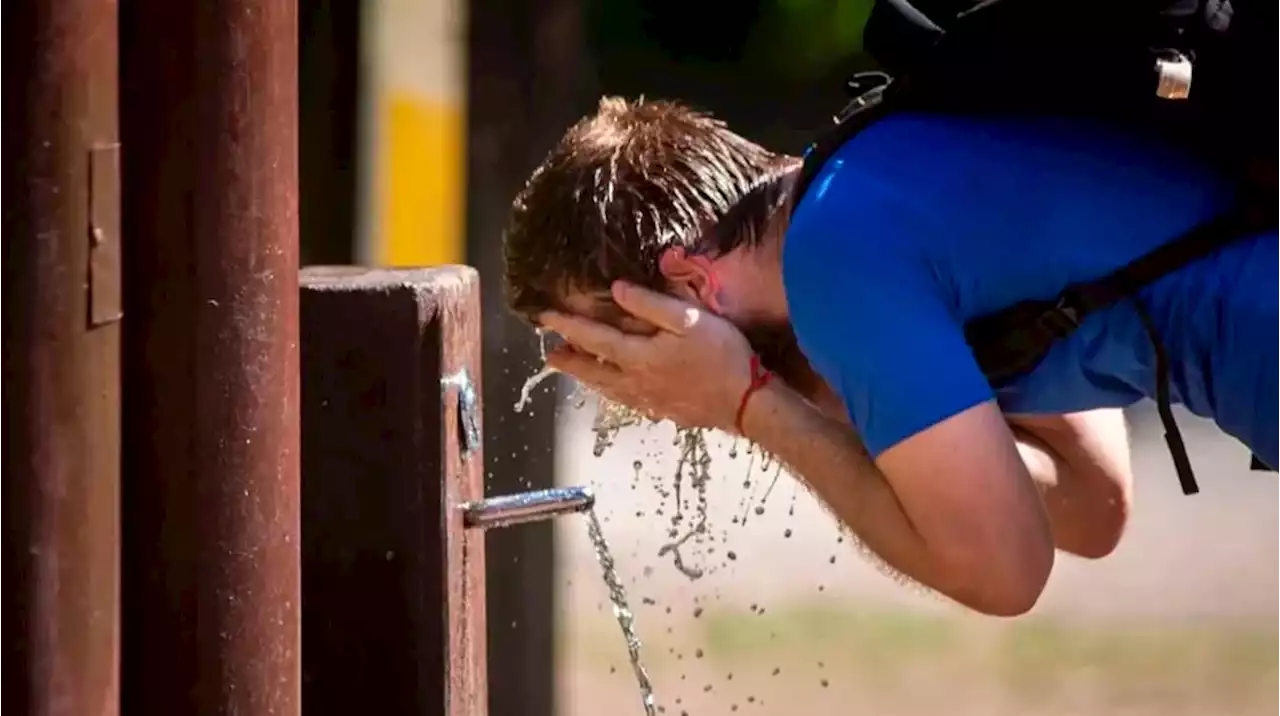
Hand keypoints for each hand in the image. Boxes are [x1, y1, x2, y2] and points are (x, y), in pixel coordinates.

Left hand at [539, 281, 754, 432]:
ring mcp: (648, 400)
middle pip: (593, 370)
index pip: (593, 339)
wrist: (746, 402)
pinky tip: (615, 389)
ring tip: (574, 370)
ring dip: (587, 377)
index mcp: (638, 356)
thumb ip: (649, 304)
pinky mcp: (663, 411)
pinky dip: (610, 391)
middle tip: (550, 354)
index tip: (545, 317)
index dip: (568, 326)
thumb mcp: (688, 320)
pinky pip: (625, 400)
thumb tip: (615, 289)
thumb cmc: (720, 354)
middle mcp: (635, 382)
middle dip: (570, 361)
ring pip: (607, 388)